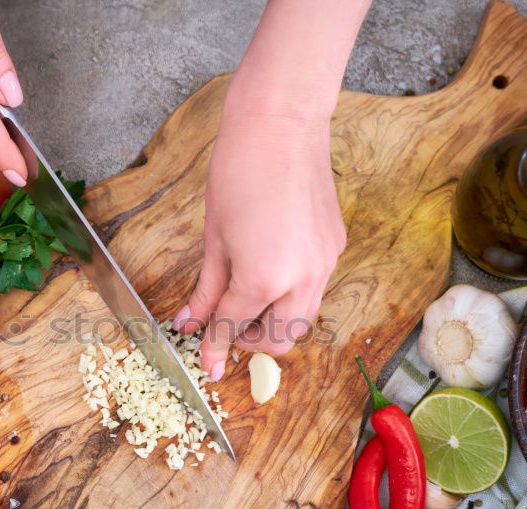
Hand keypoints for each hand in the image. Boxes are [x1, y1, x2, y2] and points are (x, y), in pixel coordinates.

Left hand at [174, 112, 345, 379]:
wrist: (281, 124)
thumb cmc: (238, 172)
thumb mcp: (213, 239)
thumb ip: (207, 289)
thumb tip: (192, 323)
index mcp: (265, 279)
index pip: (234, 327)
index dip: (216, 348)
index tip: (207, 365)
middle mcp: (303, 279)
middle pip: (280, 339)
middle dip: (250, 341)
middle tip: (225, 325)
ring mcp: (326, 264)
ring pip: (302, 318)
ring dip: (274, 321)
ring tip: (245, 298)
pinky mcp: (335, 246)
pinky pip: (314, 288)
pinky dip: (291, 294)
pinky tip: (269, 269)